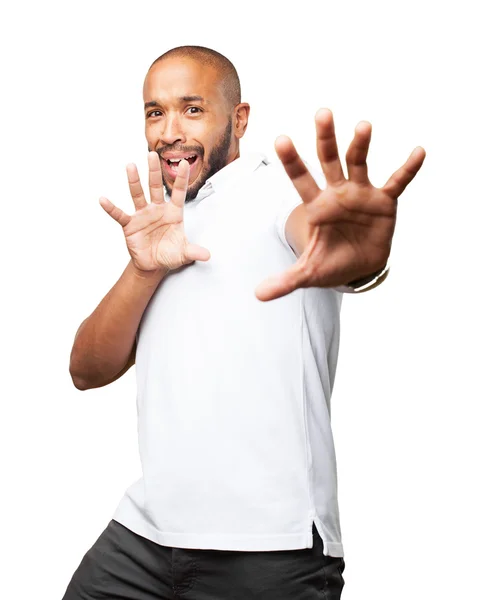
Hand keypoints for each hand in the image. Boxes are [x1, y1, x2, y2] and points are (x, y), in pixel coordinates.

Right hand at [99, 152, 209, 271]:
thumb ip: (194, 252)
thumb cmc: (169, 254)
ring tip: (130, 166)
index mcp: (173, 213)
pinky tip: (104, 200)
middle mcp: (157, 210)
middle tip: (152, 154)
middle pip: (155, 187)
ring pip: (138, 194)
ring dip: (134, 181)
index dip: (182, 179)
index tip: (184, 163)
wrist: (153, 264)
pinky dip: (111, 208)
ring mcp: (142, 215)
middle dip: (154, 171)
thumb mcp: (183, 253)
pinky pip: (119, 214)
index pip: (179, 193)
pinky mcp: (130, 225)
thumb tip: (207, 255)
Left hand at [255, 109, 425, 300]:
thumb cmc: (331, 263)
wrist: (360, 267)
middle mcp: (337, 193)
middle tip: (322, 113)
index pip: (300, 179)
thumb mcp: (308, 272)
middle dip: (325, 139)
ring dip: (361, 145)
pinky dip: (408, 169)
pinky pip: (397, 183)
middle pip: (328, 160)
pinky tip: (418, 152)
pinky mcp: (384, 202)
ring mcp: (361, 194)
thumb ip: (285, 280)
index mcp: (316, 206)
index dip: (291, 161)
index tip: (280, 139)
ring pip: (359, 163)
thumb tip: (258, 296)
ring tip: (363, 126)